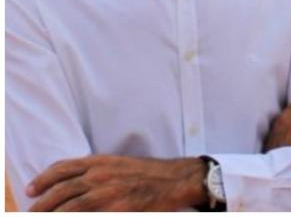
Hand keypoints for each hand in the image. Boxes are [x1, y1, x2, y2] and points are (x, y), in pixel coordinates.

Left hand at [26, 155, 205, 211]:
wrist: (176, 180)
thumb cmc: (151, 173)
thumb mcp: (120, 163)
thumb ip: (98, 170)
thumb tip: (77, 181)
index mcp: (101, 161)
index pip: (63, 168)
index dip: (43, 179)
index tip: (31, 189)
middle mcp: (100, 176)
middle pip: (61, 190)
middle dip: (41, 203)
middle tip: (31, 211)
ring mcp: (108, 194)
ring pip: (70, 206)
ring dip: (53, 214)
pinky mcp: (117, 209)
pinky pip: (88, 216)